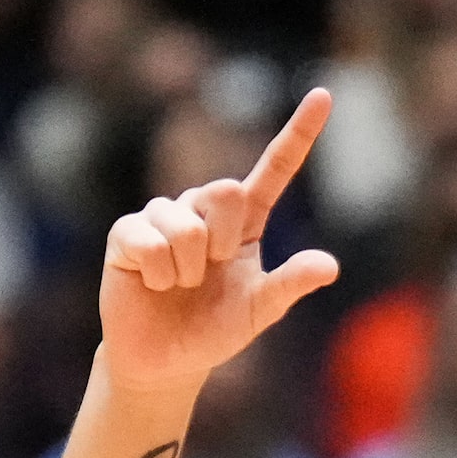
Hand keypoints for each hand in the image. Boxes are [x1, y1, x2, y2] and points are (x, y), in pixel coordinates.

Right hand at [98, 89, 340, 393]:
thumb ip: (290, 285)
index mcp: (245, 221)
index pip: (274, 168)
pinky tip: (152, 284)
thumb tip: (329, 266)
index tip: (323, 95)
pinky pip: (149, 241)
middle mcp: (204, 209)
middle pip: (225, 191)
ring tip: (179, 285)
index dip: (298, 133)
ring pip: (186, 225)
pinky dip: (158, 273)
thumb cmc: (214, 332)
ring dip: (188, 269)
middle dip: (222, 241)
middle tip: (208, 273)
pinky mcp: (127, 232)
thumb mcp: (259, 312)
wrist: (165, 362)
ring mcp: (162, 216)